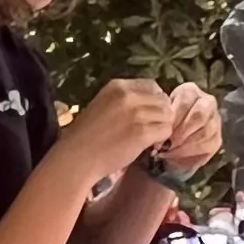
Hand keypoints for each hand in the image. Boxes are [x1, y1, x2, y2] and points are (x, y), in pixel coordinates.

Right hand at [58, 80, 177, 184]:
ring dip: (162, 126)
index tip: (151, 112)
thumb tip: (151, 105)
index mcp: (117, 86)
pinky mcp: (142, 132)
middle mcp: (128, 96)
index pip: (152, 85)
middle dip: (161, 114)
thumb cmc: (86, 136)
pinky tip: (149, 144)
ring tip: (150, 136)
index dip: (155, 99)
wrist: (76, 157)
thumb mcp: (103, 105)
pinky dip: (161, 139)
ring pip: (167, 115)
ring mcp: (136, 114)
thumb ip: (125, 101)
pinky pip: (165, 131)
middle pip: (163, 100)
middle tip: (153, 127)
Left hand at [154, 84, 225, 173]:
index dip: (173, 116)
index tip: (162, 129)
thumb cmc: (164, 124)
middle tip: (168, 142)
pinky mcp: (217, 138)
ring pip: (205, 131)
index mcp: (190, 91)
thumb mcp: (160, 115)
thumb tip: (158, 126)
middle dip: (181, 131)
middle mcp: (207, 102)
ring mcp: (215, 120)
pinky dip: (190, 152)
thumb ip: (161, 115)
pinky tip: (176, 154)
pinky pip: (206, 145)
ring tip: (170, 150)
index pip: (185, 99)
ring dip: (185, 143)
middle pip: (199, 114)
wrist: (173, 143)